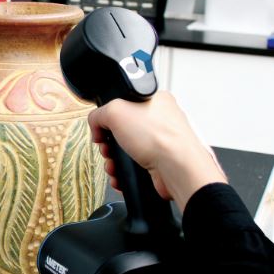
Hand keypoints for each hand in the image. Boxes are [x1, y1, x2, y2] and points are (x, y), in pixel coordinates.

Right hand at [88, 91, 226, 211]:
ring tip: (113, 164)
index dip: (108, 116)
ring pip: (126, 150)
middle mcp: (160, 120)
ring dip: (114, 160)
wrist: (177, 169)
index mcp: (154, 100)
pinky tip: (120, 174)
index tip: (102, 126)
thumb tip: (96, 124)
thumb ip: (99, 114)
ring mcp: (161, 142)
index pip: (122, 103)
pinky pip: (134, 166)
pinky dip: (124, 172)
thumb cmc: (159, 137)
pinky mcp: (159, 162)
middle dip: (109, 143)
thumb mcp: (115, 111)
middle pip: (122, 129)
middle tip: (107, 147)